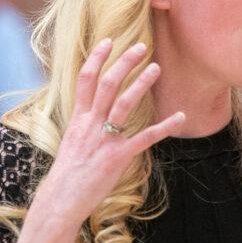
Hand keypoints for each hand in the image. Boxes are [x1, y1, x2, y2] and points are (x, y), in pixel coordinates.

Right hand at [30, 39, 184, 228]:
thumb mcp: (71, 146)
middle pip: (107, 85)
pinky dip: (164, 127)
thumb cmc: (66, 177)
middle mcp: (90, 125)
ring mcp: (104, 140)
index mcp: (78, 120)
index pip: (85, 81)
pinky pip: (145, 138)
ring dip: (141, 84)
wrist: (60, 201)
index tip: (108, 41)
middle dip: (124, 63)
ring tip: (156, 68)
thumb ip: (84, 129)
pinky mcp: (117, 157)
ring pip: (124, 104)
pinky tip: (180, 117)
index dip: (96, 59)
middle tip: (141, 46)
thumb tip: (92, 119)